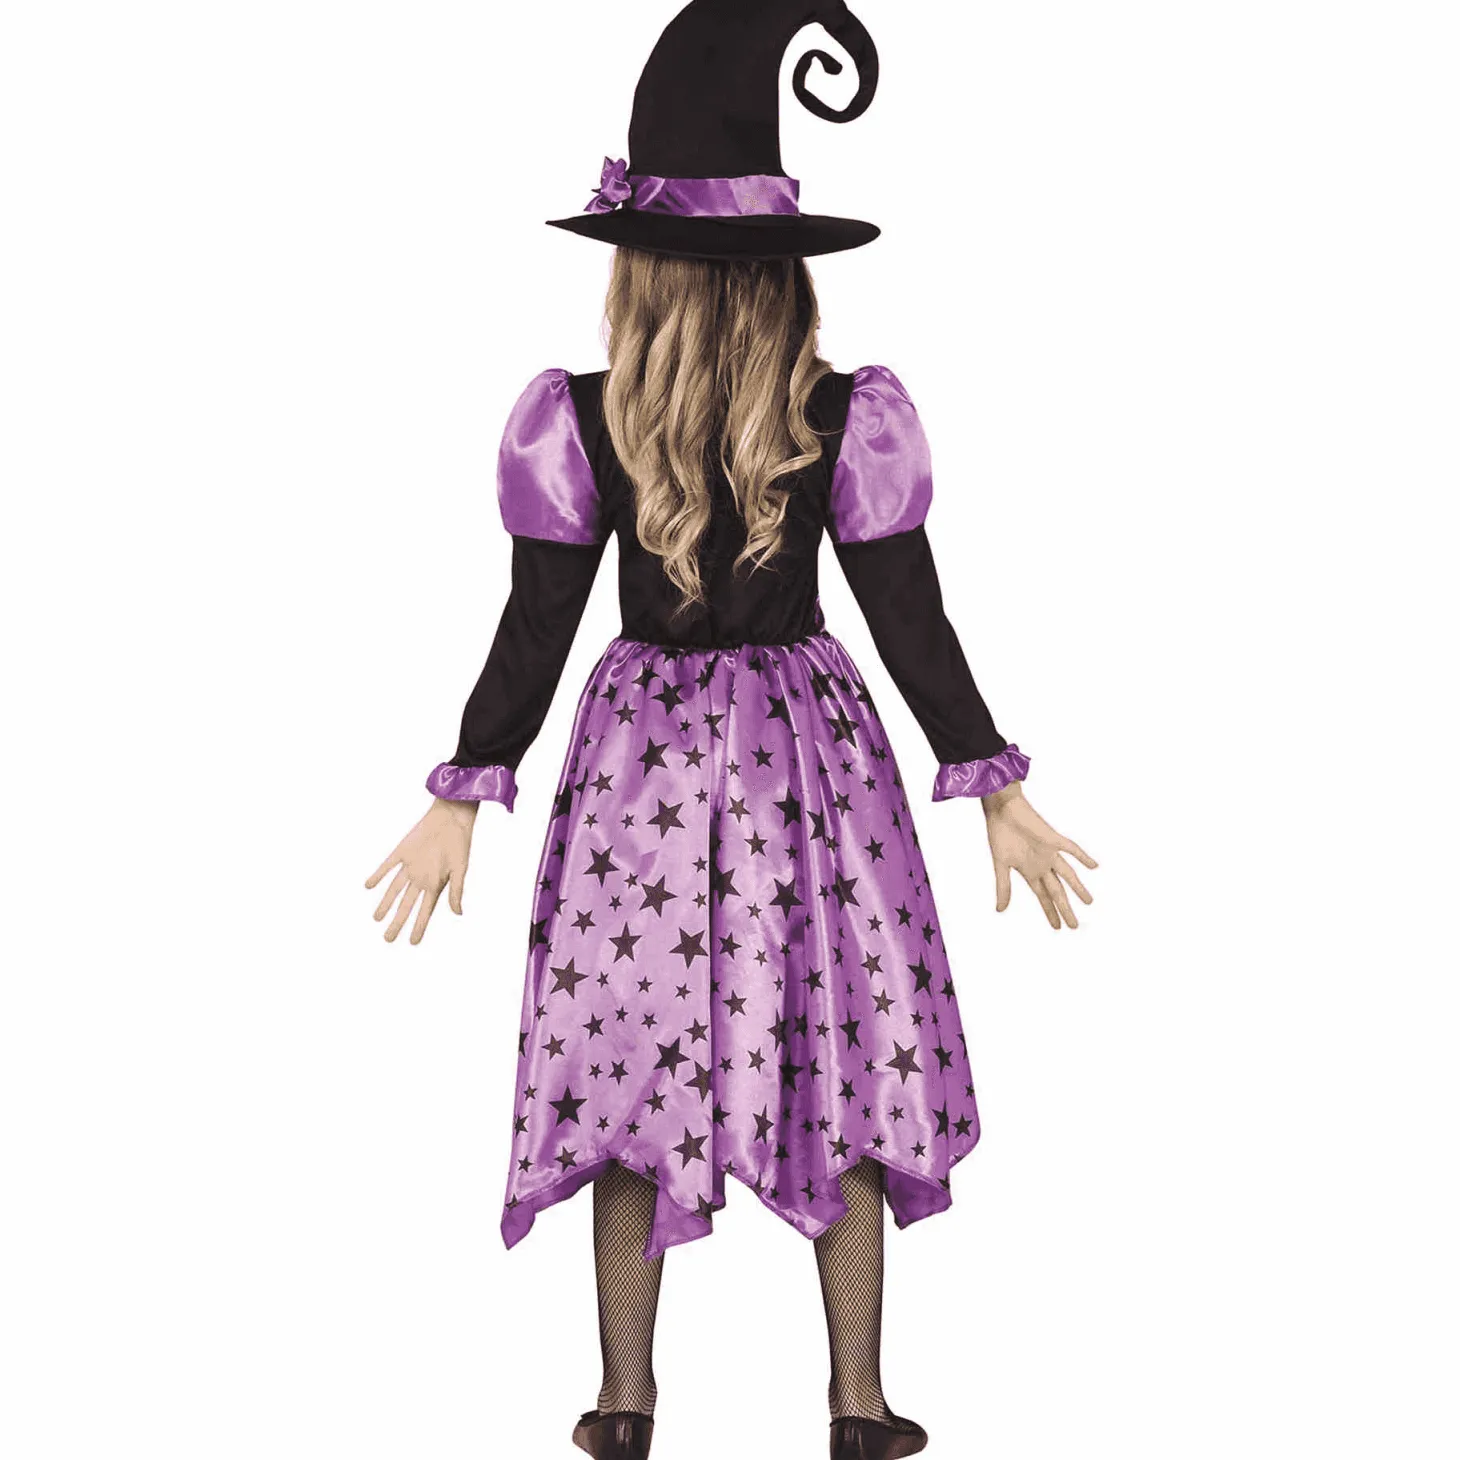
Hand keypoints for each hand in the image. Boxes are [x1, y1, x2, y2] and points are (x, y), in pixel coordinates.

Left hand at [365, 798, 477, 944]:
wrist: (451, 817)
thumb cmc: (459, 843)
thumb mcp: (460, 869)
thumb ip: (456, 892)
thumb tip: (457, 913)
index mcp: (435, 885)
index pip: (424, 912)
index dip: (418, 928)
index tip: (412, 942)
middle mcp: (421, 878)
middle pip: (406, 906)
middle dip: (397, 923)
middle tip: (387, 939)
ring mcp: (410, 866)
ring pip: (394, 890)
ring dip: (385, 903)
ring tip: (376, 919)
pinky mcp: (402, 852)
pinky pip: (387, 867)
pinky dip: (378, 875)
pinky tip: (369, 885)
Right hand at [982, 783, 1096, 929]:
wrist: (1002, 809)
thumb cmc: (999, 834)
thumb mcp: (1001, 864)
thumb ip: (1003, 887)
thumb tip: (1000, 910)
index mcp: (1029, 871)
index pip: (1043, 897)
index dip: (1050, 912)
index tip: (1057, 927)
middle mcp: (1042, 865)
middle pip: (1057, 891)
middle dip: (1064, 909)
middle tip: (1074, 926)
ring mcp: (1050, 853)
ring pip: (1068, 875)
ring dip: (1078, 888)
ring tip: (1089, 902)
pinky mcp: (1053, 839)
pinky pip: (1072, 849)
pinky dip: (1083, 857)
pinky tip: (1094, 866)